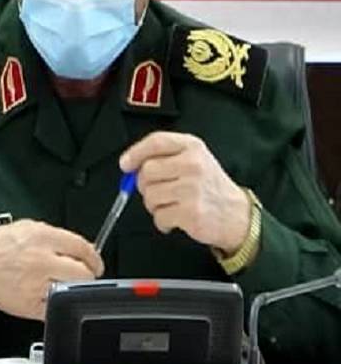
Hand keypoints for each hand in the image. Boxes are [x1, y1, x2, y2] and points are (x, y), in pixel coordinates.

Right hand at [0, 219, 103, 320]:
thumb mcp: (26, 228)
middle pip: (84, 273)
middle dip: (88, 275)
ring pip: (72, 292)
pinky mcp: (32, 304)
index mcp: (42, 238)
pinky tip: (50, 295)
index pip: (83, 248)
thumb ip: (54, 236)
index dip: (94, 258)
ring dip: (73, 290)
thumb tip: (80, 247)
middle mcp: (41, 261)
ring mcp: (37, 284)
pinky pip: (57, 307)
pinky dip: (58, 304)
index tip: (95, 263)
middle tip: (83, 276)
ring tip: (63, 284)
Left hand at [120, 131, 249, 254]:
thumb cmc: (209, 187)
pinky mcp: (190, 212)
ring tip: (172, 205)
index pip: (156, 142)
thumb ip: (164, 157)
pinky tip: (177, 218)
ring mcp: (191, 188)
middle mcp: (192, 164)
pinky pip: (159, 216)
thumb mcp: (193, 160)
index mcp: (192, 147)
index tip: (125, 164)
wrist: (237, 214)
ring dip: (155, 205)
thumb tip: (129, 165)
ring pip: (150, 196)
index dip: (135, 153)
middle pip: (146, 171)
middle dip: (146, 185)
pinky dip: (163, 221)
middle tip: (160, 192)